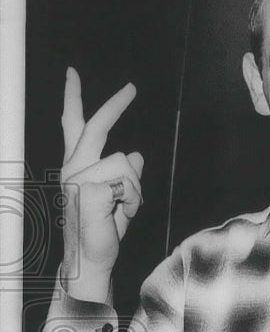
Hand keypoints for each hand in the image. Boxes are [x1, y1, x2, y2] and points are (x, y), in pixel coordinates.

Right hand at [60, 67, 143, 300]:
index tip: (72, 74)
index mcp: (76, 165)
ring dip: (134, 189)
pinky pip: (128, 181)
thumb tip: (135, 155)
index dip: (73, 98)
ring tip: (122, 210)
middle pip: (96, 127)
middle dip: (115, 105)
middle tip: (132, 87)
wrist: (92, 257)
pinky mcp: (89, 189)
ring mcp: (78, 177)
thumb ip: (123, 176)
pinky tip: (120, 215)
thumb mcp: (118, 198)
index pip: (73, 126)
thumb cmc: (102, 230)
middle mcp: (73, 167)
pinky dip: (133, 200)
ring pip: (123, 162)